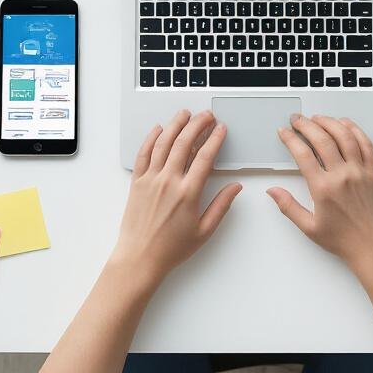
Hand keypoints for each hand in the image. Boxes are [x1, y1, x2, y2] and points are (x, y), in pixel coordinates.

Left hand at [109, 110, 241, 285]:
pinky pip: (144, 154)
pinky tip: (158, 129)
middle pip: (185, 143)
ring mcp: (151, 180)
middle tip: (206, 115)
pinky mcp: (137, 183)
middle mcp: (169, 182)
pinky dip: (151, 138)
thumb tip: (235, 187)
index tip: (221, 129)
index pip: (205, 157)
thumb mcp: (204, 231)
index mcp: (188, 193)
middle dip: (197, 124)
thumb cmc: (171, 249)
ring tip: (185, 114)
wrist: (139, 258)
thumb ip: (221, 206)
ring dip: (175, 125)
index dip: (215, 139)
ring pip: (164, 143)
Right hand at [268, 115, 372, 276]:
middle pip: (322, 139)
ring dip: (329, 122)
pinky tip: (345, 124)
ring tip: (317, 118)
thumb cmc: (343, 240)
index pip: (303, 154)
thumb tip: (272, 191)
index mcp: (324, 189)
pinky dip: (354, 129)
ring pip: (344, 136)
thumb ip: (288, 207)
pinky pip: (366, 143)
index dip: (290, 139)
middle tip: (297, 119)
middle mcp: (342, 176)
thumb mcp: (309, 227)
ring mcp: (360, 171)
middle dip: (306, 124)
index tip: (284, 132)